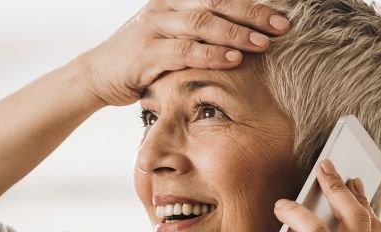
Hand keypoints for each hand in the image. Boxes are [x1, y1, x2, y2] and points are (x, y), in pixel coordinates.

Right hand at [72, 0, 290, 106]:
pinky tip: (232, 60)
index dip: (252, 3)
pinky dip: (211, 55)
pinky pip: (184, 50)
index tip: (282, 15)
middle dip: (252, 14)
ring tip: (262, 44)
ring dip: (236, 34)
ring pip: (202, 23)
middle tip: (280, 27)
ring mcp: (154, 27)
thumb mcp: (174, 38)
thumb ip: (202, 32)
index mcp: (175, 0)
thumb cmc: (143, 58)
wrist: (98, 75)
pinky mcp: (146, 52)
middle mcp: (165, 7)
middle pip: (216, 3)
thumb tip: (246, 35)